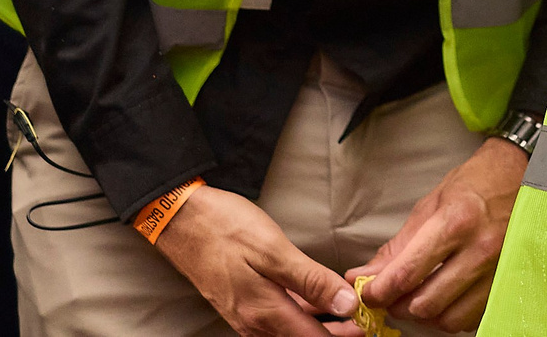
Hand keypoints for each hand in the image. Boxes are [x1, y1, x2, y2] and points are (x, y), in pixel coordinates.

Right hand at [152, 184, 358, 336]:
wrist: (180, 220)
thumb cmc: (225, 229)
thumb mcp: (273, 250)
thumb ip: (310, 280)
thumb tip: (345, 304)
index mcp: (265, 312)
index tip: (367, 327)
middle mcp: (253, 322)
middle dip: (333, 334)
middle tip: (362, 323)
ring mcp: (244, 315)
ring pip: (288, 331)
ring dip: (317, 325)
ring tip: (345, 313)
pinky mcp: (239, 304)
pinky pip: (275, 320)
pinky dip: (299, 314)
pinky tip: (311, 301)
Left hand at [351, 137, 526, 332]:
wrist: (521, 174)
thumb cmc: (475, 184)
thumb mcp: (431, 204)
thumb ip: (398, 246)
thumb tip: (364, 275)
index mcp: (456, 222)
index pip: (408, 273)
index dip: (379, 291)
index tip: (368, 293)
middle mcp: (480, 248)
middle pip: (426, 303)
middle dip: (399, 305)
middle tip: (391, 295)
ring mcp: (498, 268)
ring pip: (448, 318)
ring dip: (425, 314)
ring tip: (417, 296)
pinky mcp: (507, 281)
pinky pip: (471, 318)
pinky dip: (451, 314)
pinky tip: (445, 296)